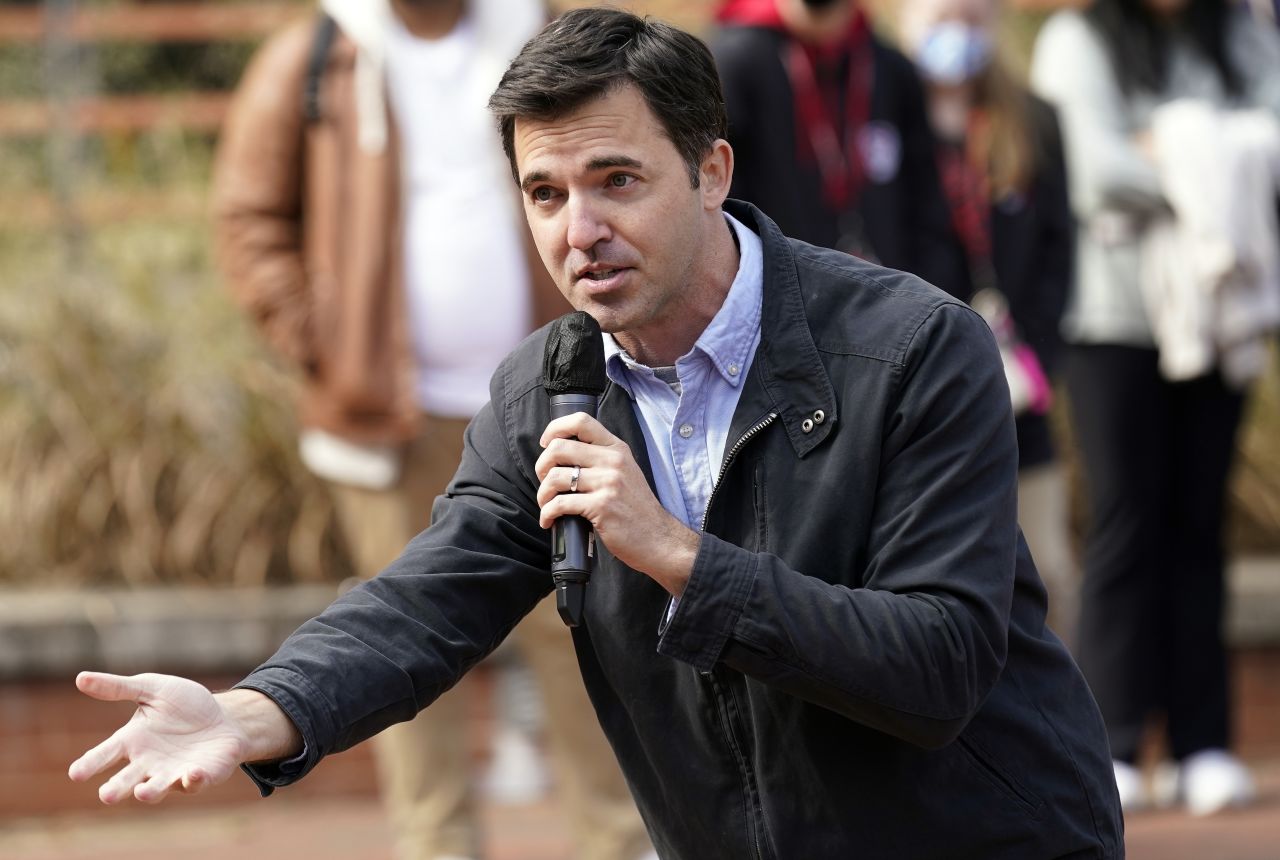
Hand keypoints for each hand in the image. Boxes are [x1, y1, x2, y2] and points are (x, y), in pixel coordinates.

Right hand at [68, 672, 261, 803]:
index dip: (91, 764)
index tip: (75, 773)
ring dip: (150, 792)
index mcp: (132, 741)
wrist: (225, 717)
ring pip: (157, 788)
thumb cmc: (184, 705)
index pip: (105, 754)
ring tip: (142, 793)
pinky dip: (193, 780)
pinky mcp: (200, 777)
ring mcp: (173, 773)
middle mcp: (148, 763)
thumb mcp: (152, 689)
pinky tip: (192, 773)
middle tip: (107, 796)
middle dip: (117, 788)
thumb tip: (79, 678)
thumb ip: (119, 688)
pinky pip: (194, 782)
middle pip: (127, 780)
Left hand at [536, 412, 699, 595]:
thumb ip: (602, 459)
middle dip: (541, 466)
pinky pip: (560, 504)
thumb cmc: (637, 508)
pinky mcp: (601, 507)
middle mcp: (612, 461)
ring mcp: (607, 483)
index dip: (555, 428)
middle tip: (545, 482)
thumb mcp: (625, 471)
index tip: (546, 444)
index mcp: (616, 449)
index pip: (581, 421)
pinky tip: (549, 521)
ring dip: (542, 494)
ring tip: (546, 504)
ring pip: (555, 477)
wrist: (658, 538)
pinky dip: (547, 514)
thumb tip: (563, 456)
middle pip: (559, 448)